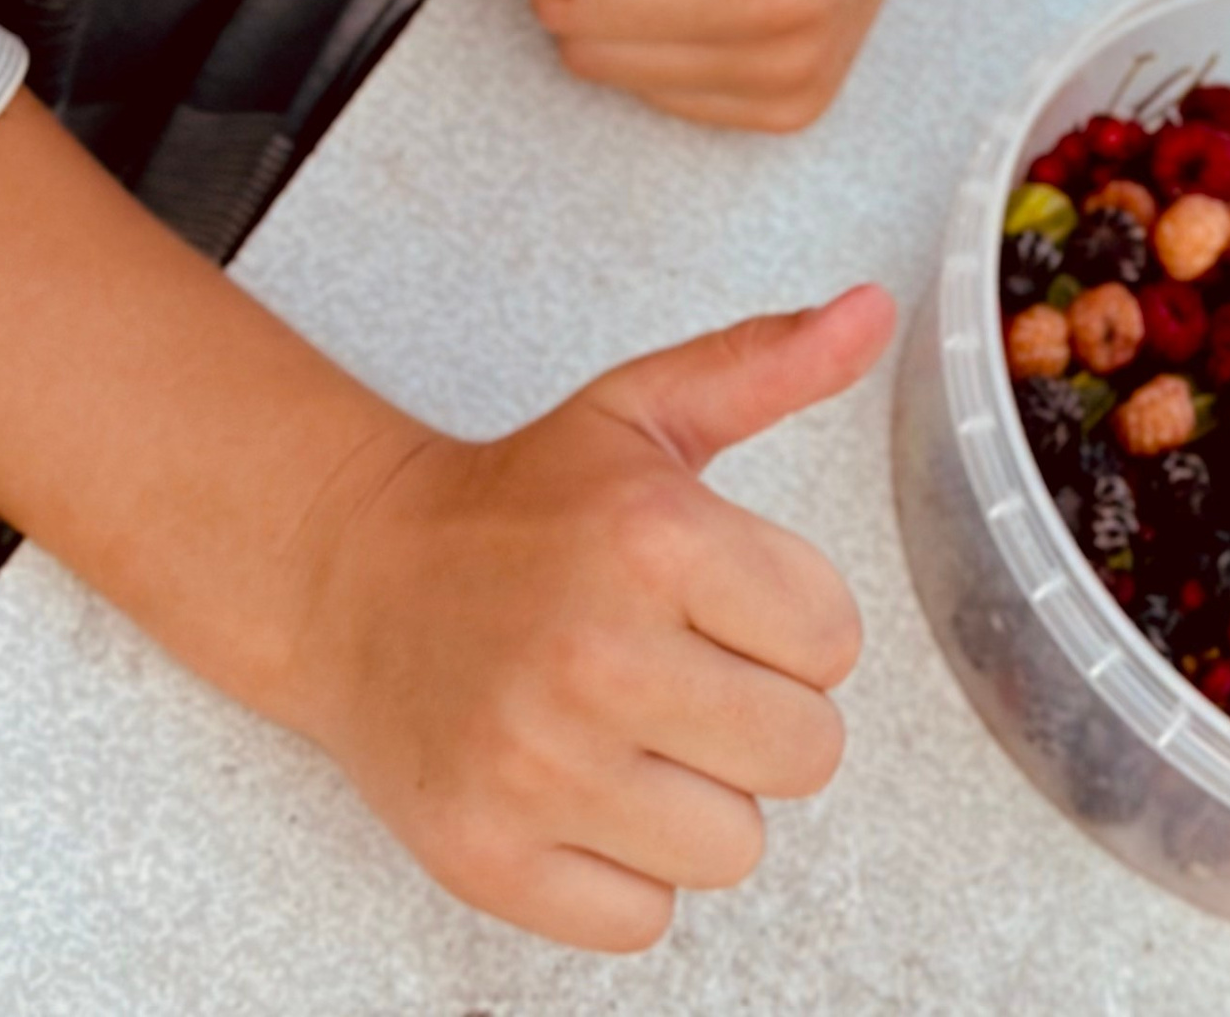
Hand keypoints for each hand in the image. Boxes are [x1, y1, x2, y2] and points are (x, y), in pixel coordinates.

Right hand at [288, 284, 893, 949]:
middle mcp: (595, 654)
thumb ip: (769, 362)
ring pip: (736, 849)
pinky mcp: (489, 859)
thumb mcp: (645, 411)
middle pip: (806, 754)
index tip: (721, 601)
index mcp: (652, 536)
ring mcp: (537, 768)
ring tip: (628, 730)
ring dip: (698, 799)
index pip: (836, 642)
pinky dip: (624, 871)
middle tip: (681, 670)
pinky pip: (645, 920)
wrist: (356, 581)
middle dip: (759, 714)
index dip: (791, 623)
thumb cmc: (523, 505)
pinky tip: (579, 791)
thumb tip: (873, 308)